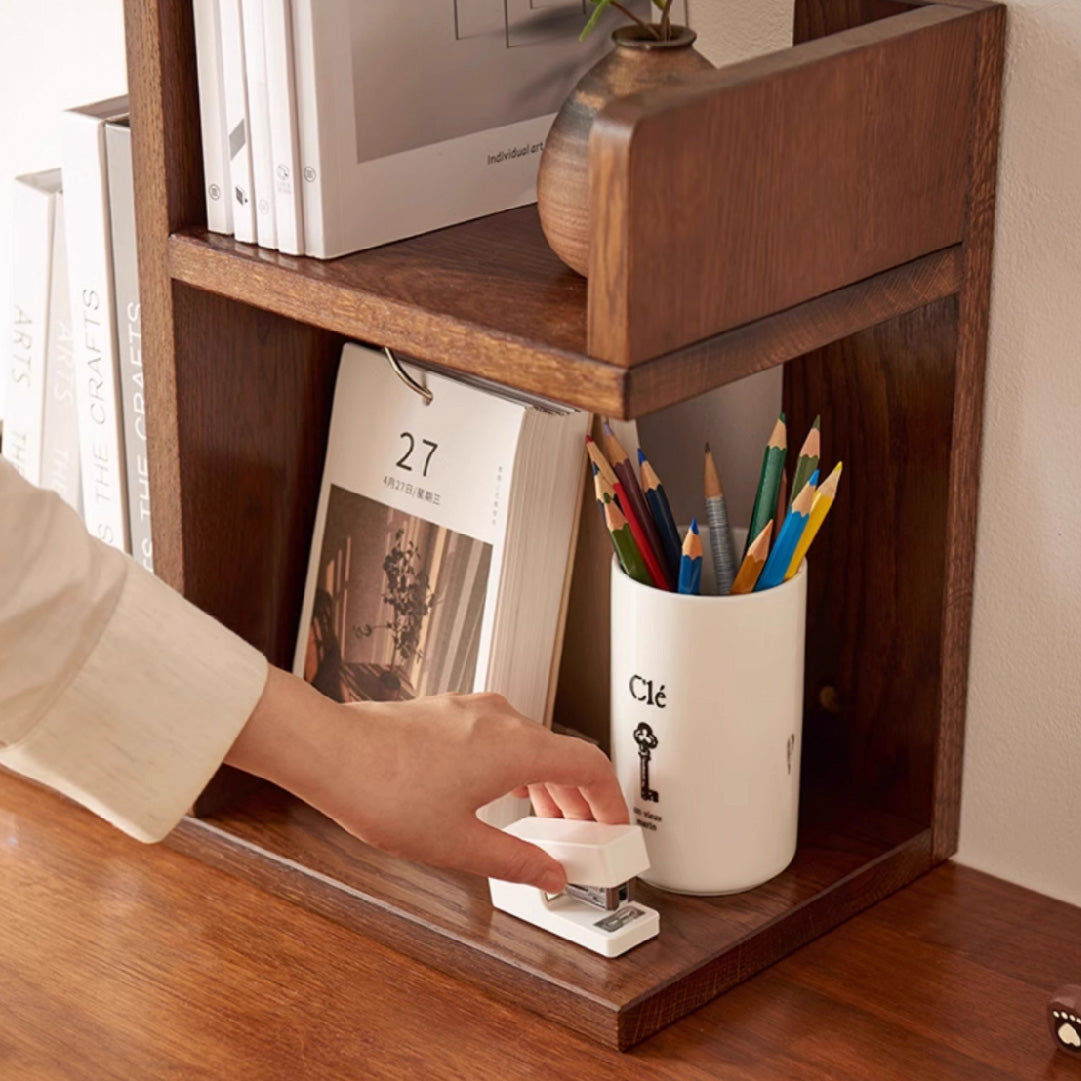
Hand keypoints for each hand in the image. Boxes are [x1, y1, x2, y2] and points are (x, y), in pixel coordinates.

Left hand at [225, 667, 627, 893]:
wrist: (330, 751)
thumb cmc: (384, 788)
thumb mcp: (457, 844)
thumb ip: (514, 861)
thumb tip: (548, 875)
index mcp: (516, 747)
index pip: (590, 764)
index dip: (611, 799)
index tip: (615, 826)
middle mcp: (501, 719)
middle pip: (563, 755)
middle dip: (578, 800)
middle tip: (581, 838)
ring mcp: (474, 711)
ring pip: (531, 745)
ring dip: (547, 784)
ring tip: (543, 823)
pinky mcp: (450, 712)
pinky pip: (503, 737)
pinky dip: (517, 768)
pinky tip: (500, 795)